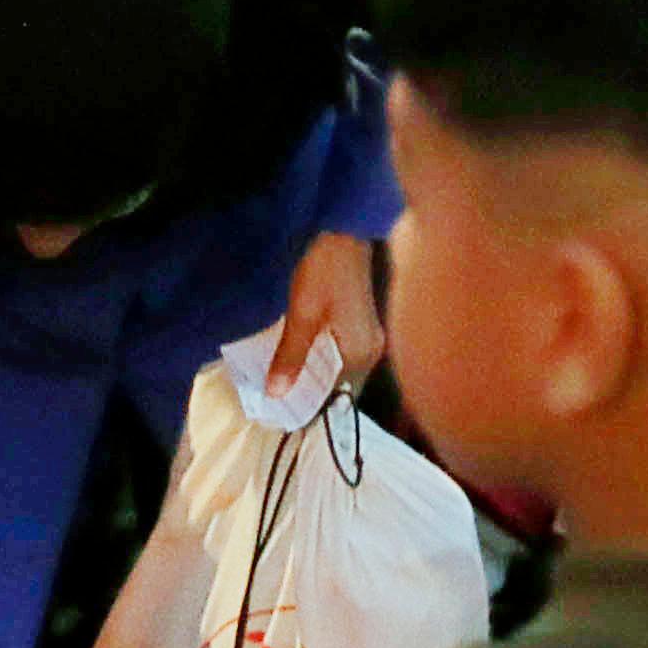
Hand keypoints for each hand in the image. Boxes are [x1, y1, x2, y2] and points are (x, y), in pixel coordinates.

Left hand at [266, 228, 379, 397]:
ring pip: (341, 369)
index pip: (338, 397)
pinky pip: (342, 354)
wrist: (344, 229)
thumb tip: (276, 395)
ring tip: (284, 385)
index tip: (284, 418)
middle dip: (313, 395)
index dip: (312, 408)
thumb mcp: (302, 315)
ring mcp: (368, 336)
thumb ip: (290, 356)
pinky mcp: (361, 323)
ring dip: (316, 378)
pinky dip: (321, 361)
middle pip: (341, 385)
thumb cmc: (324, 270)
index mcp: (360, 353)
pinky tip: (299, 360)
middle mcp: (370, 350)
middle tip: (279, 404)